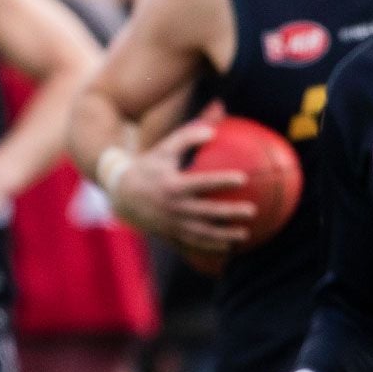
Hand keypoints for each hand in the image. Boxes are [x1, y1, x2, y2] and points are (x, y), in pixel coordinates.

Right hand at [106, 115, 256, 254]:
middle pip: (205, 212)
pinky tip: (229, 248)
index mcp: (172, 184)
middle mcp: (172, 207)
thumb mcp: (165, 147)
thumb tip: (216, 123)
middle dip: (229, 213)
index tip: (243, 178)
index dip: (222, 181)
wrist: (121, 193)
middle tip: (252, 211)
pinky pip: (191, 244)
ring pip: (201, 233)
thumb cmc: (149, 165)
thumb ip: (189, 134)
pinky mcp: (168, 235)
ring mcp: (170, 224)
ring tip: (245, 235)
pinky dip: (210, 248)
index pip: (201, 183)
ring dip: (224, 236)